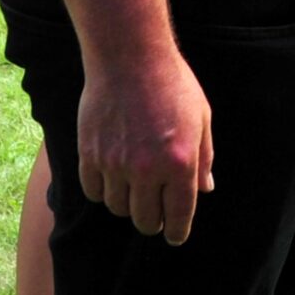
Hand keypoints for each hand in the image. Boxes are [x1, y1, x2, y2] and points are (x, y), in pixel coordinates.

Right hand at [76, 46, 214, 245]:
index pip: (179, 213)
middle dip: (153, 222)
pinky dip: (103, 191)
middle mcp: (146, 169)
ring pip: (117, 208)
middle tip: (155, 216)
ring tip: (134, 190)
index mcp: (180, 162)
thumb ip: (204, 157)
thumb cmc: (173, 84)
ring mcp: (115, 164)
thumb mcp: (201, 118)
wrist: (129, 58)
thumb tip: (204, 189)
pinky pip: (94, 191)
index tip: (175, 236)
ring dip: (127, 204)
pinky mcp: (89, 155)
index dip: (177, 231)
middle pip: (145, 219)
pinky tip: (111, 179)